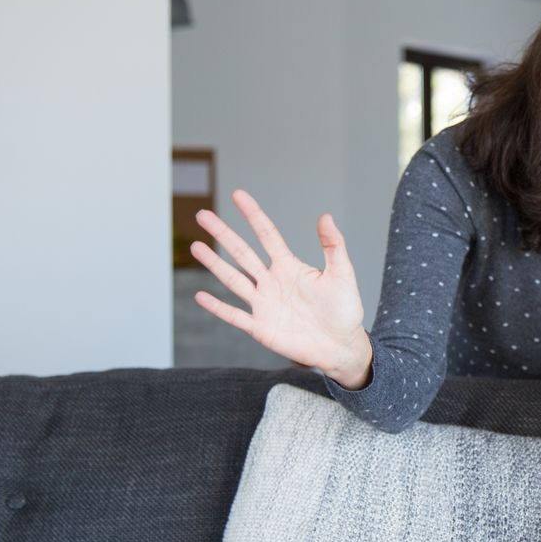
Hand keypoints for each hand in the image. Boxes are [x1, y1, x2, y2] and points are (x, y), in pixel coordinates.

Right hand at [190, 189, 372, 387]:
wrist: (341, 346)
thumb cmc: (344, 310)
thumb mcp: (342, 274)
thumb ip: (333, 246)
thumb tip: (325, 216)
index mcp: (290, 267)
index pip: (267, 235)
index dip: (253, 215)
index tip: (238, 195)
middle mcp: (272, 282)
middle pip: (242, 253)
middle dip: (223, 234)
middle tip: (202, 215)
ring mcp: (264, 304)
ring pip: (233, 280)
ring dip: (214, 264)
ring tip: (195, 246)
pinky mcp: (261, 328)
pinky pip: (235, 316)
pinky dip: (218, 308)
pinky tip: (200, 296)